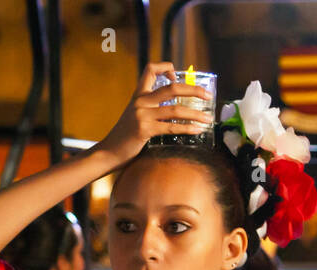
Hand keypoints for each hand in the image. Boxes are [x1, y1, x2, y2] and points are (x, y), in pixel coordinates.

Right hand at [96, 62, 213, 165]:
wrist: (108, 153)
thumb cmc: (124, 137)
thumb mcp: (134, 116)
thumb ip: (149, 109)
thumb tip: (172, 108)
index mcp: (138, 95)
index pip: (151, 69)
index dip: (166, 68)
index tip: (176, 78)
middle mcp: (140, 102)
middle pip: (172, 88)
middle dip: (194, 90)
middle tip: (207, 95)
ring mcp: (142, 115)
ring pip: (176, 110)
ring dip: (196, 114)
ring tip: (208, 118)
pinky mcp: (144, 130)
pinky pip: (171, 127)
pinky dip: (187, 128)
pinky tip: (197, 130)